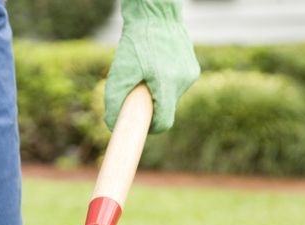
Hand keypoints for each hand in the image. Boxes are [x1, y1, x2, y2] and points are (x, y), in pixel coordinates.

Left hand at [105, 0, 199, 133]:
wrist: (156, 16)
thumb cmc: (135, 43)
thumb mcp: (119, 72)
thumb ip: (114, 101)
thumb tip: (112, 125)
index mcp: (166, 84)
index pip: (164, 123)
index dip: (151, 128)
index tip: (141, 125)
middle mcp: (182, 81)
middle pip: (166, 110)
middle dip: (152, 106)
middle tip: (138, 92)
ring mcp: (190, 75)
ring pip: (171, 97)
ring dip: (158, 92)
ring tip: (148, 72)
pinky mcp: (193, 69)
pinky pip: (177, 86)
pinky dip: (166, 82)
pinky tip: (159, 65)